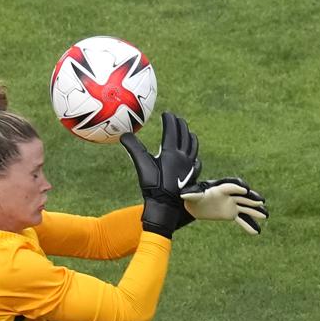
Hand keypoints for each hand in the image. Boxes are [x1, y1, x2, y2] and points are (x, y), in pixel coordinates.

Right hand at [121, 111, 200, 237]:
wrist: (166, 206)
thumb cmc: (153, 186)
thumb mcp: (142, 165)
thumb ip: (133, 148)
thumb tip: (123, 134)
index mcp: (171, 152)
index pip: (173, 130)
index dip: (170, 120)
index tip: (166, 114)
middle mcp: (183, 157)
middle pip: (185, 135)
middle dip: (181, 125)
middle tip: (176, 119)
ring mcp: (190, 166)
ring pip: (193, 146)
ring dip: (190, 136)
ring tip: (188, 132)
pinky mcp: (192, 176)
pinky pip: (196, 161)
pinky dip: (195, 155)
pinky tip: (193, 157)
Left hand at [183, 177, 266, 233]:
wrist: (195, 204)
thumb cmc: (193, 196)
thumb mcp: (192, 195)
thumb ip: (192, 194)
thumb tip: (184, 195)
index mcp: (219, 188)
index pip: (230, 186)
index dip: (238, 187)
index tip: (246, 190)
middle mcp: (229, 194)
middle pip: (242, 196)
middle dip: (251, 198)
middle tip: (261, 202)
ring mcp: (232, 203)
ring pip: (246, 207)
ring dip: (255, 211)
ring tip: (266, 215)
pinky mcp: (232, 213)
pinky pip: (242, 219)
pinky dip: (249, 225)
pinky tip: (257, 232)